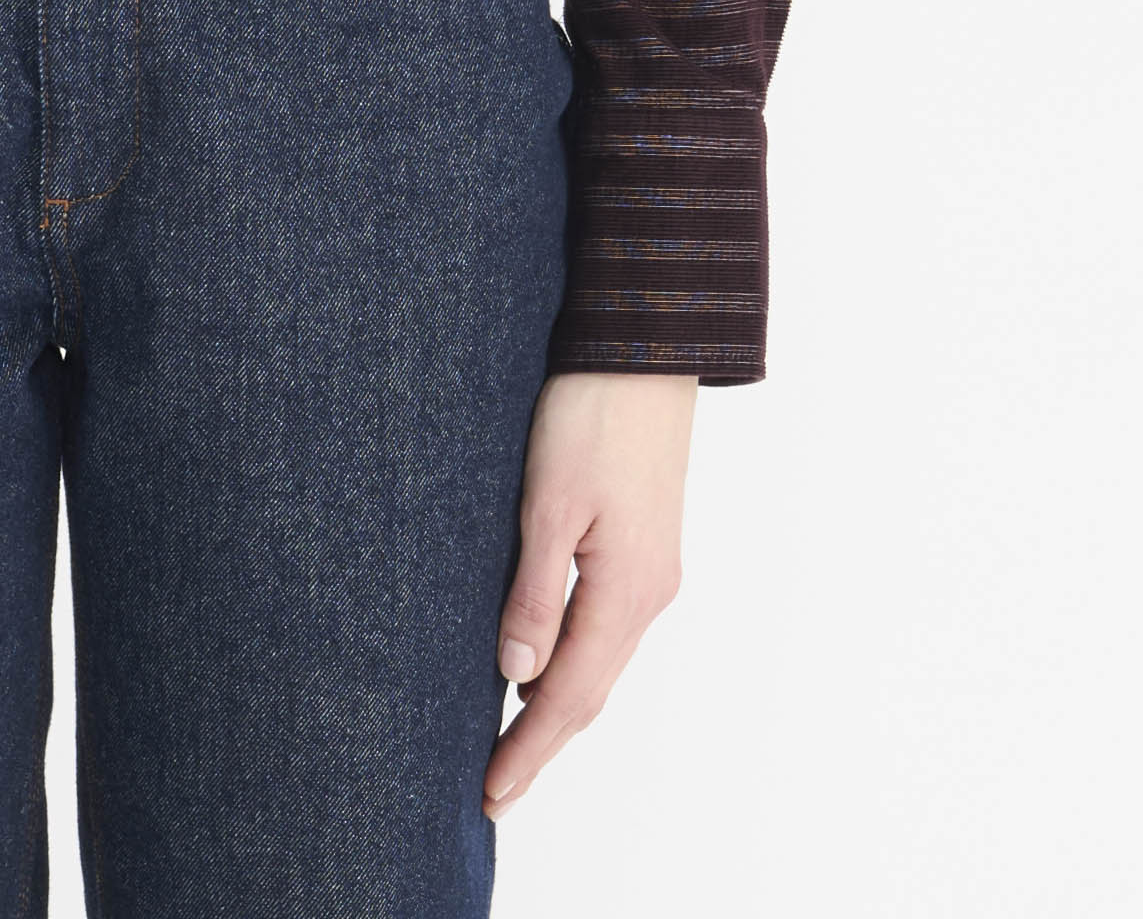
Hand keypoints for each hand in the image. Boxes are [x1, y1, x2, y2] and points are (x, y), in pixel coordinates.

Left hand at [485, 368, 695, 814]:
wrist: (644, 346)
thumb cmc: (591, 412)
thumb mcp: (549, 502)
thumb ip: (534, 593)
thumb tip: (515, 677)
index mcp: (626, 591)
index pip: (569, 697)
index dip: (528, 750)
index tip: (490, 794)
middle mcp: (648, 591)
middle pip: (590, 690)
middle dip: (541, 743)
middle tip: (494, 790)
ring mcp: (652, 568)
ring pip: (600, 659)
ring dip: (558, 705)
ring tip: (510, 743)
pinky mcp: (644, 542)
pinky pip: (606, 625)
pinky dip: (574, 660)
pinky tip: (544, 663)